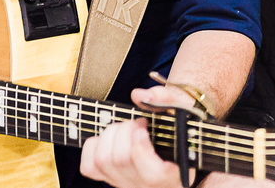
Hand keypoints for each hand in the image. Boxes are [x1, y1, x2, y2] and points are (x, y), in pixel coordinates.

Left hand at [80, 85, 195, 187]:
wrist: (176, 142)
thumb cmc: (182, 127)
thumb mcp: (185, 112)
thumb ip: (168, 100)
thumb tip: (138, 95)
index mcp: (171, 176)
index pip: (152, 173)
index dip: (140, 148)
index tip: (142, 128)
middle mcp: (144, 185)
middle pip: (120, 160)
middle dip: (126, 130)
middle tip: (140, 122)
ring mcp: (123, 183)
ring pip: (102, 161)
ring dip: (111, 134)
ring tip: (127, 127)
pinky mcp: (107, 178)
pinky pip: (89, 166)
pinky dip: (94, 145)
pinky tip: (110, 138)